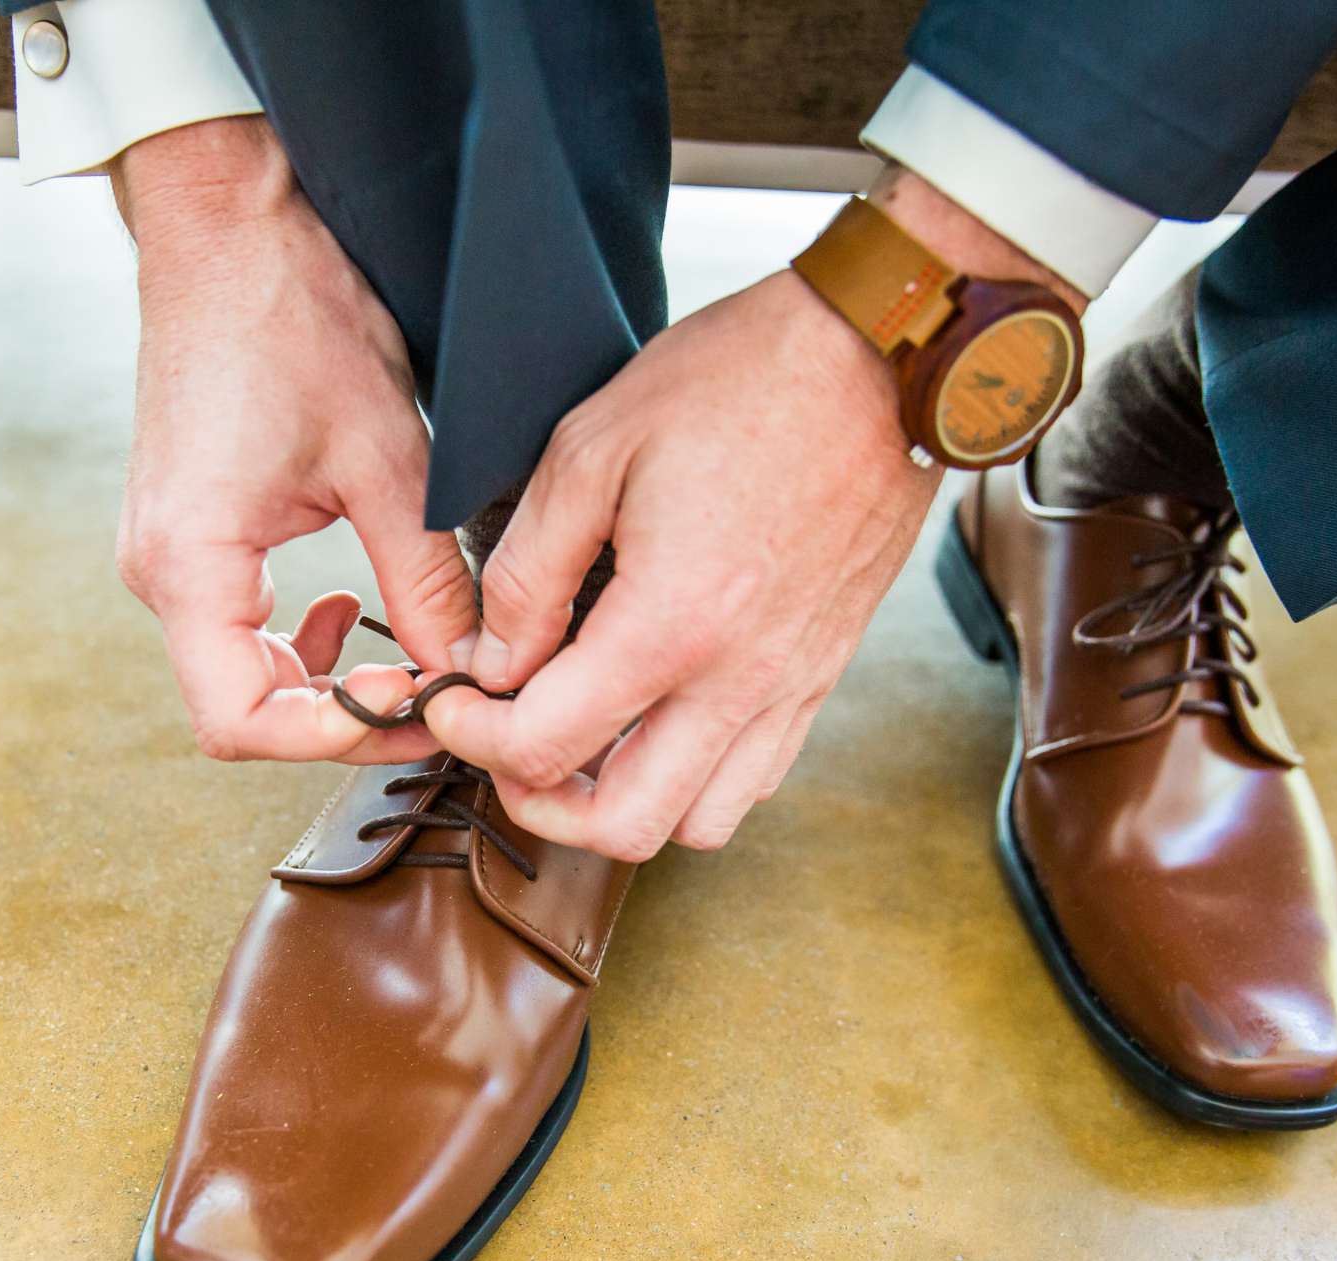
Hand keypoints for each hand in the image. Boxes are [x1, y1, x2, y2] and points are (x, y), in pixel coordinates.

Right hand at [111, 117, 471, 763]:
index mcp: (189, 565)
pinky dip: (299, 638)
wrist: (233, 227)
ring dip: (323, 681)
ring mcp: (165, 552)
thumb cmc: (294, 318)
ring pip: (240, 673)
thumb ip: (428, 580)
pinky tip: (353, 599)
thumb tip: (471, 669)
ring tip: (403, 651)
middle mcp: (158, 572)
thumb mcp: (387, 460)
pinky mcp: (187, 530)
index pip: (242, 722)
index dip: (334, 736)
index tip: (417, 704)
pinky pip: (236, 623)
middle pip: (240, 710)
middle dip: (341, 716)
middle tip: (433, 695)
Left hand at [425, 170, 1081, 857]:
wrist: (881, 356)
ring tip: (583, 742)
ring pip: (697, 823)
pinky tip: (656, 718)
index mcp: (671, 625)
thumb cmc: (738, 381)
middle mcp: (738, 680)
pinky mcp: (822, 675)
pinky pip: (755, 779)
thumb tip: (491, 663)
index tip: (455, 701)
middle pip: (622, 827)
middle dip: (540, 803)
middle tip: (507, 744)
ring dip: (623, 804)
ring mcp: (790, 686)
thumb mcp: (592, 449)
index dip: (473, 738)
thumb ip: (530, 573)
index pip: (544, 748)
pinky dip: (693, 779)